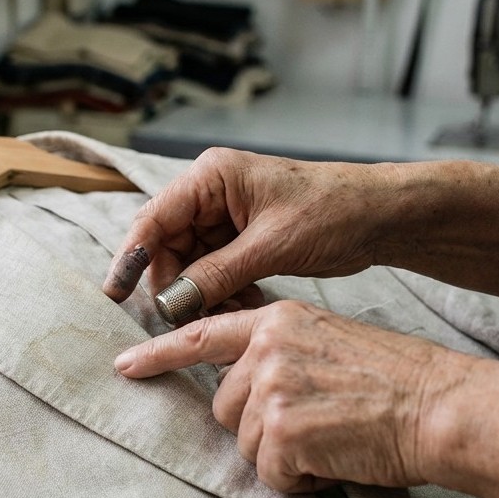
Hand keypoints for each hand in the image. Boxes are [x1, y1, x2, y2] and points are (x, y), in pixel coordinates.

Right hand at [102, 148, 388, 307]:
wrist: (382, 216)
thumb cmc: (333, 212)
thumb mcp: (272, 245)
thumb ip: (217, 273)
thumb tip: (172, 302)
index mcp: (212, 177)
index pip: (153, 219)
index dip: (131, 258)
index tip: (116, 295)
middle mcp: (211, 193)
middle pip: (167, 246)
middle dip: (176, 285)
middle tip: (188, 319)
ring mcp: (225, 216)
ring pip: (189, 264)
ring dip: (202, 294)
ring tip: (231, 313)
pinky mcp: (240, 238)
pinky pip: (214, 271)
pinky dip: (222, 292)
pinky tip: (244, 306)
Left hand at [113, 301, 473, 492]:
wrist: (442, 407)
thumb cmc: (398, 382)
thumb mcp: (329, 342)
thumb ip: (281, 354)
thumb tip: (245, 390)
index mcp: (277, 320)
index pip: (201, 335)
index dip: (158, 355)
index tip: (124, 366)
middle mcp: (265, 349)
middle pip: (224, 408)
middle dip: (262, 430)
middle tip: (320, 425)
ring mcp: (270, 388)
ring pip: (246, 444)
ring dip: (285, 456)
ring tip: (336, 438)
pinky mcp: (281, 430)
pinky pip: (272, 475)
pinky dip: (303, 480)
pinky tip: (339, 458)